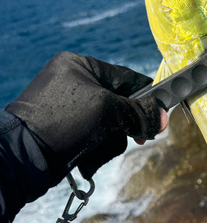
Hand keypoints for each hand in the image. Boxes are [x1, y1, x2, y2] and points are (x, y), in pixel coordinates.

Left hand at [6, 52, 167, 181]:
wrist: (25, 157)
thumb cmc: (62, 122)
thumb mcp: (106, 111)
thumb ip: (138, 112)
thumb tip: (165, 118)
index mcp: (80, 65)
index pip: (127, 78)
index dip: (147, 98)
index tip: (160, 116)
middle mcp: (76, 83)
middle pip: (121, 103)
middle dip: (125, 125)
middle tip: (135, 139)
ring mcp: (71, 107)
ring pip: (112, 123)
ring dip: (111, 140)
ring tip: (98, 149)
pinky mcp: (69, 129)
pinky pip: (98, 135)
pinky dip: (99, 148)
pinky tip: (90, 156)